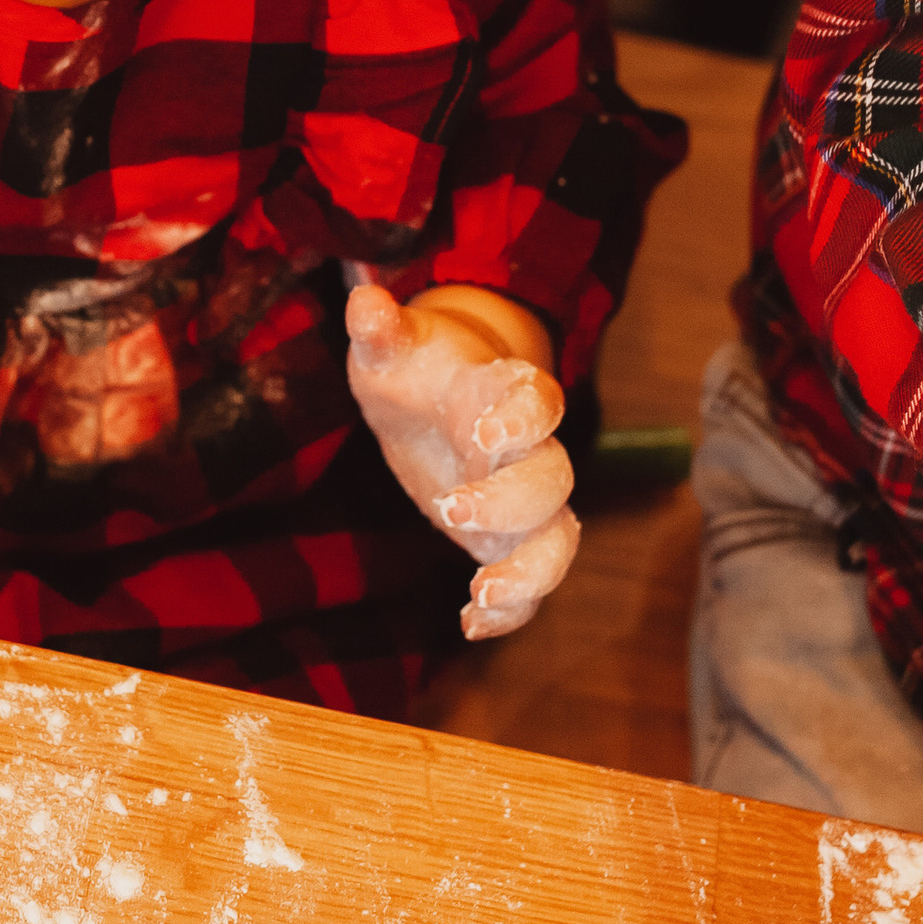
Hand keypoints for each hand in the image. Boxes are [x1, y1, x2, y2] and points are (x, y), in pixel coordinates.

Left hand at [345, 279, 575, 640]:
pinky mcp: (506, 541)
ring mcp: (522, 502)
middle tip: (451, 510)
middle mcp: (526, 451)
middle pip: (553, 477)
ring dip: (532, 573)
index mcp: (502, 394)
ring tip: (485, 594)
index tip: (485, 434)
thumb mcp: (390, 347)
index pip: (539, 400)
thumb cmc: (415, 367)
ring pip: (558, 541)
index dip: (523, 418)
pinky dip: (511, 611)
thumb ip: (381, 329)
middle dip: (512, 501)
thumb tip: (364, 300)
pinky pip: (530, 585)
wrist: (434, 399)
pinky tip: (469, 623)